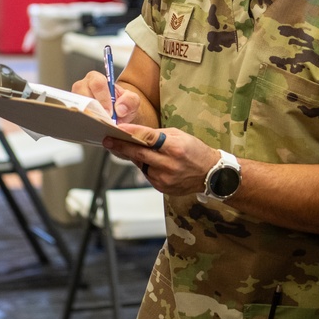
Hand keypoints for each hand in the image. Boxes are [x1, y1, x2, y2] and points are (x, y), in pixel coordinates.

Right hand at [71, 70, 140, 122]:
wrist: (116, 116)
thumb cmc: (121, 105)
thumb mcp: (132, 101)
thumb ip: (130, 101)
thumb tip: (120, 109)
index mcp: (96, 79)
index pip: (97, 84)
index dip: (103, 99)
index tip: (110, 112)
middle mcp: (82, 86)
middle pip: (83, 95)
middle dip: (95, 110)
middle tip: (104, 120)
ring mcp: (75, 99)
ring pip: (78, 107)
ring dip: (89, 117)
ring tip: (99, 124)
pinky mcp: (74, 111)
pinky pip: (75, 117)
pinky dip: (84, 123)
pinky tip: (93, 127)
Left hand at [102, 124, 218, 195]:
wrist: (210, 174)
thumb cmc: (195, 151)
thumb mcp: (180, 136)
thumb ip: (158, 135)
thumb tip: (137, 133)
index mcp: (174, 148)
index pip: (148, 138)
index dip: (131, 133)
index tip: (118, 130)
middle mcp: (169, 164)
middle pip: (139, 154)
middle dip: (121, 147)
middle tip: (108, 140)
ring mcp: (164, 178)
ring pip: (141, 165)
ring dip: (135, 157)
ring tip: (131, 149)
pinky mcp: (162, 188)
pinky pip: (147, 174)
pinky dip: (146, 167)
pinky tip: (151, 162)